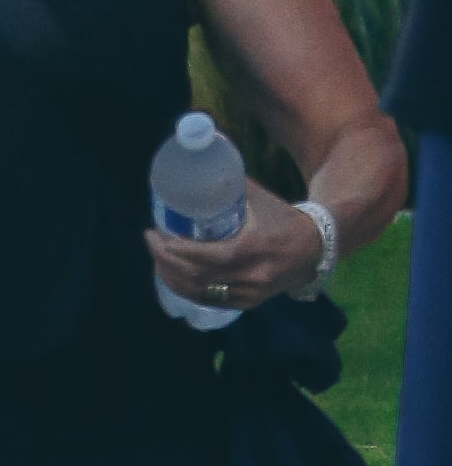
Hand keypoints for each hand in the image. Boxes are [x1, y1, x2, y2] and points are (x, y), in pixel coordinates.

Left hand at [146, 178, 324, 315]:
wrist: (315, 249)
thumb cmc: (283, 217)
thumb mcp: (257, 197)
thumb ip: (228, 183)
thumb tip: (197, 161)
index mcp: (253, 250)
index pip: (207, 257)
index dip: (176, 250)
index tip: (155, 233)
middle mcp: (251, 278)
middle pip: (199, 278)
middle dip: (167, 261)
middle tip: (151, 241)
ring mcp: (250, 295)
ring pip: (202, 293)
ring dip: (173, 278)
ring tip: (157, 258)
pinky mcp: (250, 303)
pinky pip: (212, 302)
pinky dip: (188, 290)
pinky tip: (174, 277)